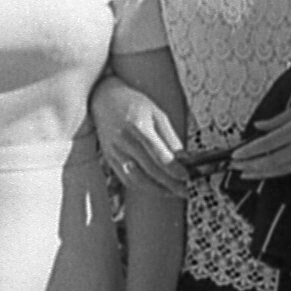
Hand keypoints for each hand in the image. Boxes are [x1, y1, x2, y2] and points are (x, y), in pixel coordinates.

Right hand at [93, 75, 191, 193]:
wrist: (104, 98)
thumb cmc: (132, 103)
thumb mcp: (157, 113)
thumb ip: (170, 137)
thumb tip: (184, 158)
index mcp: (138, 127)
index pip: (159, 155)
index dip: (174, 169)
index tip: (186, 177)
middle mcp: (124, 141)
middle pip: (150, 170)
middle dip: (170, 184)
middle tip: (185, 190)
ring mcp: (115, 151)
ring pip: (137, 179)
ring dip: (156, 190)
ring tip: (172, 192)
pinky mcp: (110, 158)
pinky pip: (126, 179)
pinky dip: (142, 187)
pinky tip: (154, 187)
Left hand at [225, 93, 290, 181]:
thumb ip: (279, 118)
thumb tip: (258, 126)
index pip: (267, 143)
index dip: (249, 151)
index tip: (234, 155)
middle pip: (271, 160)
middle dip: (250, 165)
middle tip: (233, 167)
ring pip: (281, 169)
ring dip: (261, 173)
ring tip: (245, 174)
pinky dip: (277, 172)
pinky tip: (265, 173)